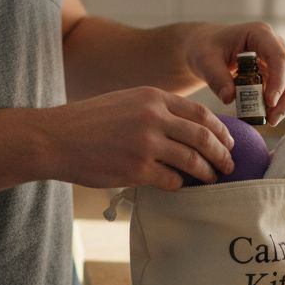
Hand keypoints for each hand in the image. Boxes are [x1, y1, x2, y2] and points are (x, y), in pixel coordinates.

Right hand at [43, 86, 234, 190]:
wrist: (55, 138)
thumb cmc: (89, 122)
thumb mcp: (126, 101)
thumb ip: (156, 109)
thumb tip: (188, 128)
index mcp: (153, 97)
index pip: (200, 114)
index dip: (220, 130)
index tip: (228, 142)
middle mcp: (153, 117)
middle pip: (203, 137)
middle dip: (222, 154)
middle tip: (229, 165)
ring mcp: (146, 144)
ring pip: (192, 160)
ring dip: (207, 173)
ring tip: (212, 179)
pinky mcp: (136, 169)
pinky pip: (172, 180)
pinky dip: (181, 185)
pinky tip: (180, 186)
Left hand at [184, 22, 284, 125]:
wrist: (206, 47)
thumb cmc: (205, 48)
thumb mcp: (205, 60)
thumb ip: (215, 78)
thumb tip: (229, 99)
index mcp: (260, 34)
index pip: (279, 58)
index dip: (279, 81)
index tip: (269, 103)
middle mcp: (274, 44)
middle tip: (272, 120)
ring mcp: (277, 59)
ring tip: (269, 121)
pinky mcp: (276, 72)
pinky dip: (279, 104)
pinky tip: (265, 116)